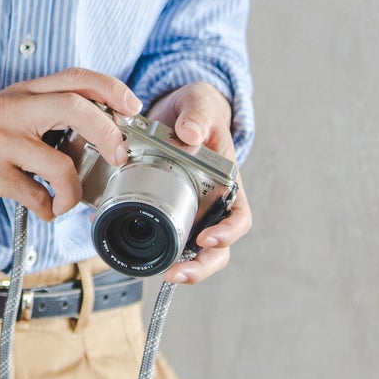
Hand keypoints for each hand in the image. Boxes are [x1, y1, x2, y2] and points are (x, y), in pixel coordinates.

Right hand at [0, 70, 140, 219]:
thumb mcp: (3, 109)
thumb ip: (40, 113)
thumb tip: (88, 134)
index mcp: (21, 92)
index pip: (76, 77)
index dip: (112, 89)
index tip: (131, 108)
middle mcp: (14, 110)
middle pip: (78, 108)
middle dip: (110, 134)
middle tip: (119, 156)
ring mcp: (1, 142)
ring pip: (61, 162)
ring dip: (75, 189)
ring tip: (67, 200)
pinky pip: (34, 195)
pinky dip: (47, 208)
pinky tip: (42, 209)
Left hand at [142, 81, 250, 287]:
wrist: (176, 112)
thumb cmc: (196, 110)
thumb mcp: (199, 104)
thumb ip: (197, 115)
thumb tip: (191, 134)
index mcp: (227, 182)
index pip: (239, 217)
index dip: (228, 232)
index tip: (208, 237)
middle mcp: (212, 203)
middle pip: (218, 247)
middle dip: (202, 266)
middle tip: (179, 273)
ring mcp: (191, 210)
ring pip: (193, 249)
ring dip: (183, 267)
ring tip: (165, 274)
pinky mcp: (168, 209)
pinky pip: (165, 234)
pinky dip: (157, 247)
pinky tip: (140, 253)